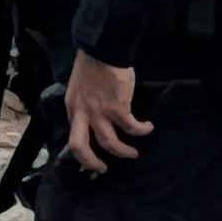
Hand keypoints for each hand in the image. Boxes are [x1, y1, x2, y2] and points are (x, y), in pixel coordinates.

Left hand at [65, 52, 149, 173]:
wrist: (103, 50)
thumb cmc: (92, 67)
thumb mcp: (79, 89)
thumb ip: (84, 106)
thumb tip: (93, 121)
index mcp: (73, 107)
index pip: (73, 136)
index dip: (82, 152)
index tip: (92, 160)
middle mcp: (82, 112)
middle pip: (80, 146)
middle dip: (91, 162)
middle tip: (103, 170)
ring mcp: (99, 111)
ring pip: (109, 143)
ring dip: (123, 151)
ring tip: (133, 153)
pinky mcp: (118, 108)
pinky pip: (131, 128)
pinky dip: (142, 130)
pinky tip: (148, 127)